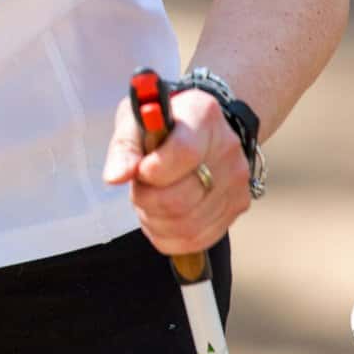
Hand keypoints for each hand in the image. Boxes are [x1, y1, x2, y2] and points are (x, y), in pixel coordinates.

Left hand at [101, 87, 250, 254]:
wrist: (197, 129)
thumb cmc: (161, 123)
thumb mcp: (135, 120)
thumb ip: (124, 147)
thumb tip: (116, 177)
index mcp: (202, 114)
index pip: (184, 153)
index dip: (154, 171)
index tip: (140, 171)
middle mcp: (227, 148)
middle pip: (182, 198)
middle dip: (146, 198)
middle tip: (139, 185)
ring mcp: (236, 181)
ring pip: (187, 225)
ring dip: (154, 219)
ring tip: (149, 199)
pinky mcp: (237, 206)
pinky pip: (196, 239)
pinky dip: (168, 235)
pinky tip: (160, 216)